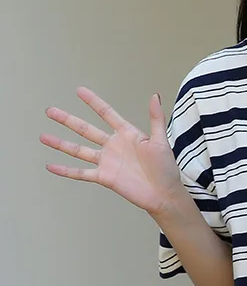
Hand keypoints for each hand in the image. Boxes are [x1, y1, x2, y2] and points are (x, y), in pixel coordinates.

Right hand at [40, 87, 184, 216]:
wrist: (164, 195)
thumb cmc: (166, 168)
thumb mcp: (160, 141)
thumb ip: (156, 119)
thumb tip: (154, 96)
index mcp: (127, 134)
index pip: (106, 114)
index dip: (93, 102)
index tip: (79, 90)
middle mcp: (113, 146)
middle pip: (85, 130)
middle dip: (68, 120)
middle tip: (50, 111)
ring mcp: (107, 161)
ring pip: (79, 150)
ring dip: (61, 144)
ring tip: (43, 136)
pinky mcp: (104, 177)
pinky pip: (81, 173)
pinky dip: (66, 170)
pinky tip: (50, 166)